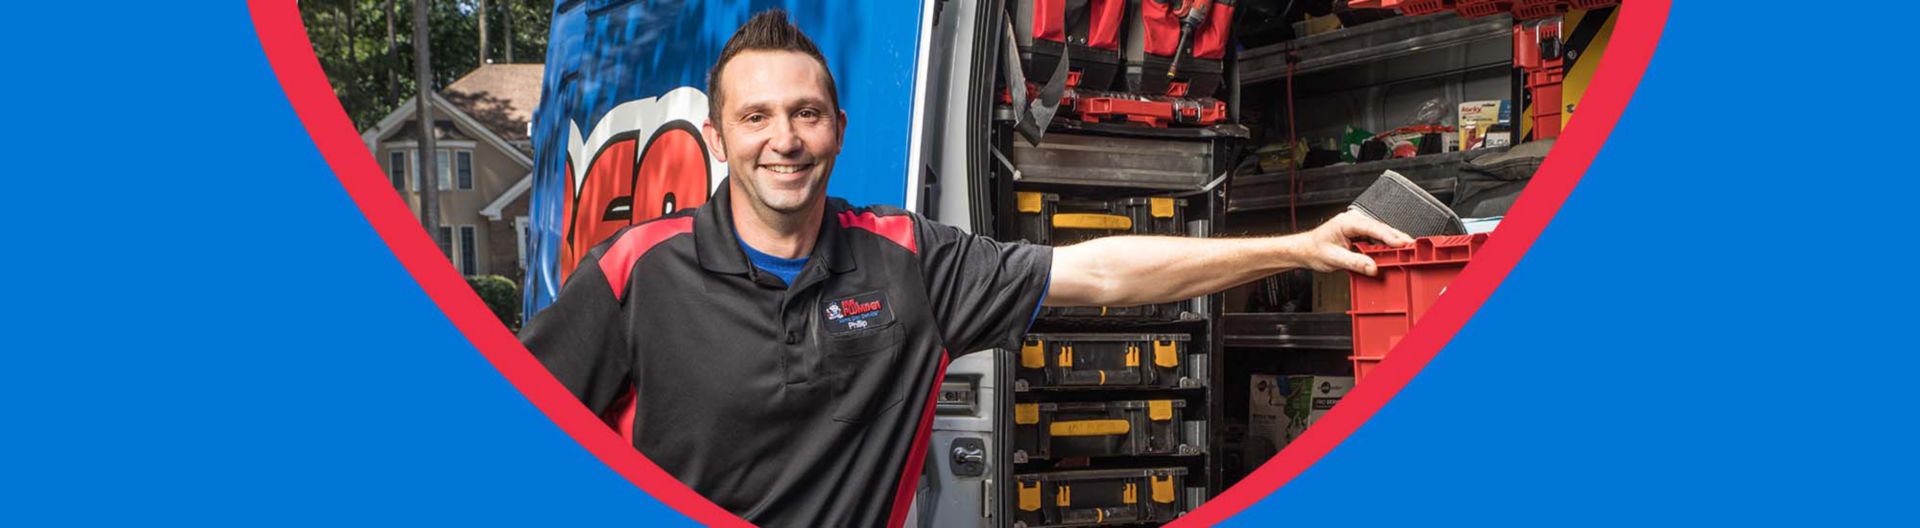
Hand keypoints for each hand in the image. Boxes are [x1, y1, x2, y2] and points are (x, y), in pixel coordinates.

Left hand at [1294, 210, 1413, 275]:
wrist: (1306, 250)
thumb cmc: (1315, 250)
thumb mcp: (1334, 258)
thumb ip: (1354, 262)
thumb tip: (1372, 267)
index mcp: (1347, 222)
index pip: (1373, 227)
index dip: (1389, 236)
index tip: (1402, 244)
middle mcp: (1354, 221)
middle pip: (1381, 229)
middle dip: (1397, 239)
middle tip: (1413, 248)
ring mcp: (1359, 226)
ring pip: (1382, 233)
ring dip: (1394, 242)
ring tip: (1408, 251)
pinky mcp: (1361, 233)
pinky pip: (1377, 238)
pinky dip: (1387, 246)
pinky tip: (1396, 252)